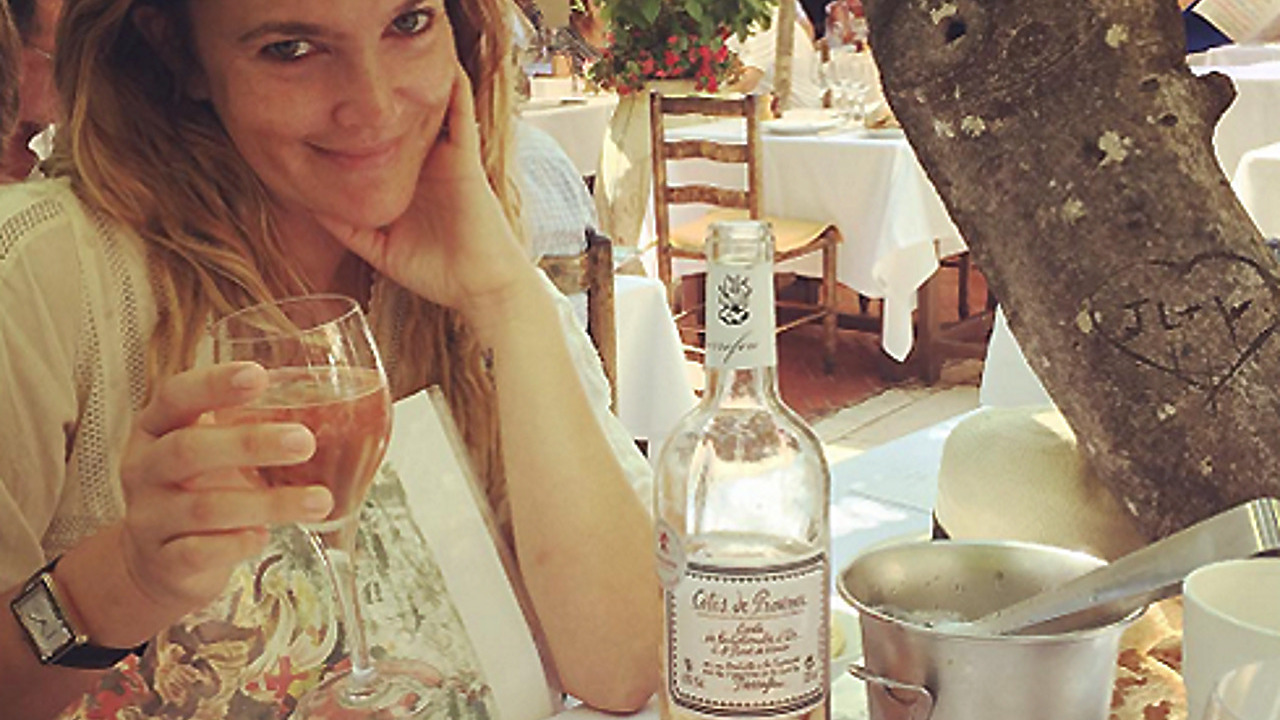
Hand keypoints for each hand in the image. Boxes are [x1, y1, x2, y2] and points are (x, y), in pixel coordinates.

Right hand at [116, 362, 332, 617]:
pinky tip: (265, 536)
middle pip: (188, 450)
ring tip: (319, 500)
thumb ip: (245, 426)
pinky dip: (239, 543)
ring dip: (269, 503)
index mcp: (156, 429)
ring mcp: (149, 518)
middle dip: (250, 444)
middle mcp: (144, 469)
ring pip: (205, 508)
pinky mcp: (164, 561)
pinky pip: (200, 552)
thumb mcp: (210, 451)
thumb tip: (325, 400)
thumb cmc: (197, 491)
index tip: (258, 375)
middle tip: (304, 441)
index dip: (213, 384)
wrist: (158, 563)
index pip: (175, 397)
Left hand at [318, 62, 535, 319]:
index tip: (328, 103)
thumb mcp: (380, 249)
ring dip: (415, 83)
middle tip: (354, 65)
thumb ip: (348, 228)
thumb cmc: (438, 272)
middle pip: (401, 119)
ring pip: (430, 110)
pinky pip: (460, 118)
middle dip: (383, 94)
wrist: (479, 287)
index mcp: (406, 181)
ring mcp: (446, 159)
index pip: (380, 143)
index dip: (359, 123)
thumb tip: (311, 205)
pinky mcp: (464, 160)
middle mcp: (425, 165)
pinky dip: (455, 91)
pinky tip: (444, 65)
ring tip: (394, 52)